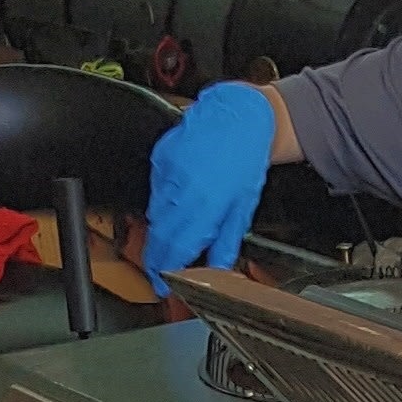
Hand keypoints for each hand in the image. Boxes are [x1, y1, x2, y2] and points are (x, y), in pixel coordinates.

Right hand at [141, 83, 279, 294]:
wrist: (239, 117)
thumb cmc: (246, 158)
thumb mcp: (243, 207)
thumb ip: (226, 241)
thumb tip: (217, 269)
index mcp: (205, 206)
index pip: (175, 249)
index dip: (164, 271)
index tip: (162, 284)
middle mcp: (182, 190)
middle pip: (159, 234)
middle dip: (156, 256)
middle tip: (159, 270)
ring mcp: (167, 172)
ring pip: (155, 213)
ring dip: (161, 229)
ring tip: (174, 234)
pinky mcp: (160, 158)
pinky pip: (155, 189)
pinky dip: (163, 201)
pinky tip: (178, 199)